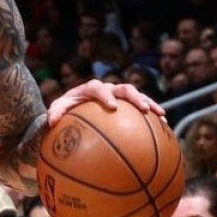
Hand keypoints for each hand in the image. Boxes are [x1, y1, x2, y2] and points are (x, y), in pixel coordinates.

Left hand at [47, 79, 163, 126]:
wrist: (77, 106)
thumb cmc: (67, 108)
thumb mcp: (58, 108)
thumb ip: (55, 112)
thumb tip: (51, 122)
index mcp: (90, 88)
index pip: (98, 88)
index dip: (105, 95)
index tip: (112, 106)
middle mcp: (108, 89)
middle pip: (124, 88)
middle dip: (134, 97)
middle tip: (143, 109)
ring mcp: (120, 95)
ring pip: (138, 96)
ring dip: (149, 103)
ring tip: (161, 115)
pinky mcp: (128, 104)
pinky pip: (143, 109)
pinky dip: (153, 117)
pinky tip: (165, 128)